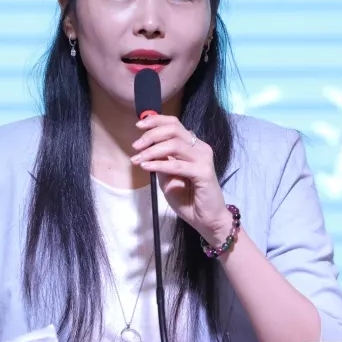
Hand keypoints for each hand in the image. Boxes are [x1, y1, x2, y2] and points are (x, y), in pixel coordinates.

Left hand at [130, 114, 233, 247]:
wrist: (206, 220)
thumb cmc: (188, 199)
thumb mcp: (168, 177)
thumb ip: (160, 161)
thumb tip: (145, 148)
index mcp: (193, 146)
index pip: (174, 124)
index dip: (156, 121)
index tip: (139, 125)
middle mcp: (200, 148)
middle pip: (174, 130)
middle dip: (151, 135)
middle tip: (136, 146)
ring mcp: (204, 159)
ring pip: (175, 144)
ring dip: (152, 150)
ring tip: (138, 159)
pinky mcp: (204, 172)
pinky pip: (178, 165)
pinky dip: (160, 164)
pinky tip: (147, 167)